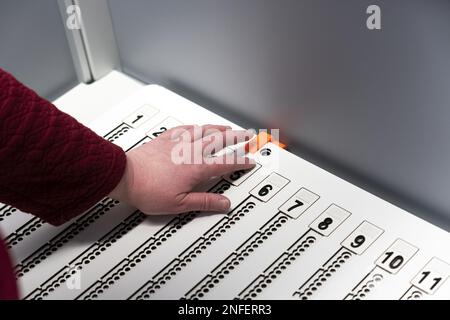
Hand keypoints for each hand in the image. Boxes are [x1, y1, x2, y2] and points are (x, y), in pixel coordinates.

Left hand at [109, 124, 254, 213]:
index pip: (225, 163)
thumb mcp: (180, 204)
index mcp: (196, 168)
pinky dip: (195, 126)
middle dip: (236, 137)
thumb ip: (204, 202)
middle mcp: (190, 152)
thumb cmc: (148, 190)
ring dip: (218, 128)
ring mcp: (177, 143)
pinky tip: (197, 126)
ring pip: (203, 131)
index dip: (240, 162)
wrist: (124, 177)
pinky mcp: (165, 139)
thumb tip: (223, 203)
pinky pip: (184, 128)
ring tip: (228, 127)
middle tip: (247, 135)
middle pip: (219, 140)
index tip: (249, 161)